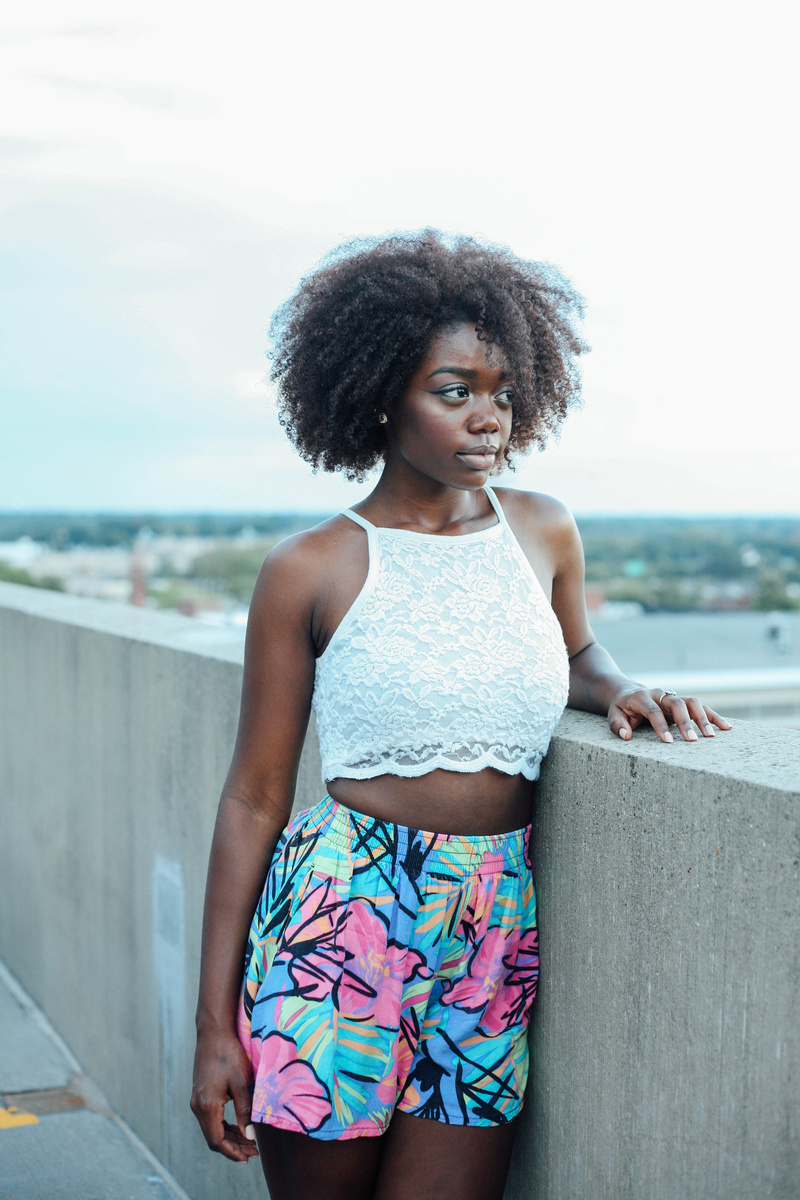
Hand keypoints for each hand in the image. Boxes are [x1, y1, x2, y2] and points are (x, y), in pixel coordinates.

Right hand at [190, 1030, 258, 1162]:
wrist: (213, 1032)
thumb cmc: (229, 1054)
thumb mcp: (241, 1082)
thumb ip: (245, 1111)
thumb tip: (250, 1136)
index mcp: (207, 1105)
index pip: (217, 1141)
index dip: (233, 1152)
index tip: (249, 1158)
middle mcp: (197, 1106)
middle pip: (213, 1138)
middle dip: (233, 1147)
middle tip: (253, 1152)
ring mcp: (196, 1100)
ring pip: (211, 1129)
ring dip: (229, 1137)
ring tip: (249, 1142)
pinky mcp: (199, 1094)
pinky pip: (210, 1118)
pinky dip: (223, 1126)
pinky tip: (238, 1126)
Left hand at [608, 687, 732, 743]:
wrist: (627, 692)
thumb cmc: (621, 708)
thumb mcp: (613, 715)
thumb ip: (617, 725)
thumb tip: (626, 736)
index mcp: (641, 697)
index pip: (653, 710)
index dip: (661, 726)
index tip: (668, 742)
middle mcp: (660, 694)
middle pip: (676, 703)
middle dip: (685, 722)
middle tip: (692, 741)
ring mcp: (673, 696)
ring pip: (692, 702)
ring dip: (703, 718)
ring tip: (711, 736)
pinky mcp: (682, 702)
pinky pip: (701, 707)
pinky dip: (713, 716)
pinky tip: (726, 727)